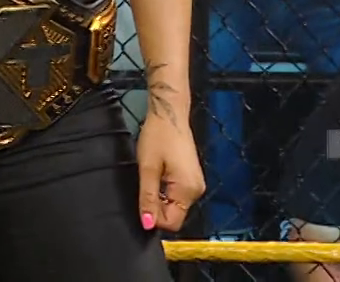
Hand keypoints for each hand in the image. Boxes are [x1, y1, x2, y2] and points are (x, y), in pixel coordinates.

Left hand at [135, 114, 203, 232]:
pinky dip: (165, 191)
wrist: (169, 114)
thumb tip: (148, 224)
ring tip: (150, 177)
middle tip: (145, 185)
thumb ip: (148, 198)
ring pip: (174, 205)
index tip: (142, 199)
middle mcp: (197, 191)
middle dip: (156, 207)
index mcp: (188, 191)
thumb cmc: (157, 137)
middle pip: (174, 214)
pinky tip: (157, 175)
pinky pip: (177, 195)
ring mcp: (196, 184)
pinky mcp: (191, 178)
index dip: (154, 217)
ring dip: (160, 198)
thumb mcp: (147, 168)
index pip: (172, 222)